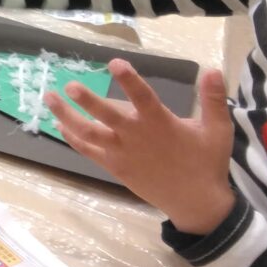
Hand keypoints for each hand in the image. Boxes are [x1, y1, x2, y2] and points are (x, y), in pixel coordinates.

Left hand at [47, 64, 235, 233]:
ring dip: (67, 116)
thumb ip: (213, 100)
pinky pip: (89, 151)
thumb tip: (213, 69)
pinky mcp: (115, 167)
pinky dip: (73, 138)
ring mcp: (122, 153)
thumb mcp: (218, 131)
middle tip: (69, 85)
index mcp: (161, 124)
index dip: (129, 80)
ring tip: (49, 99)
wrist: (196, 203)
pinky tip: (60, 125)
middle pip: (107, 116)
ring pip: (89, 133)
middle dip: (87, 100)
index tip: (114, 63)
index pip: (143, 97)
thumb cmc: (207, 163)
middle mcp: (136, 137)